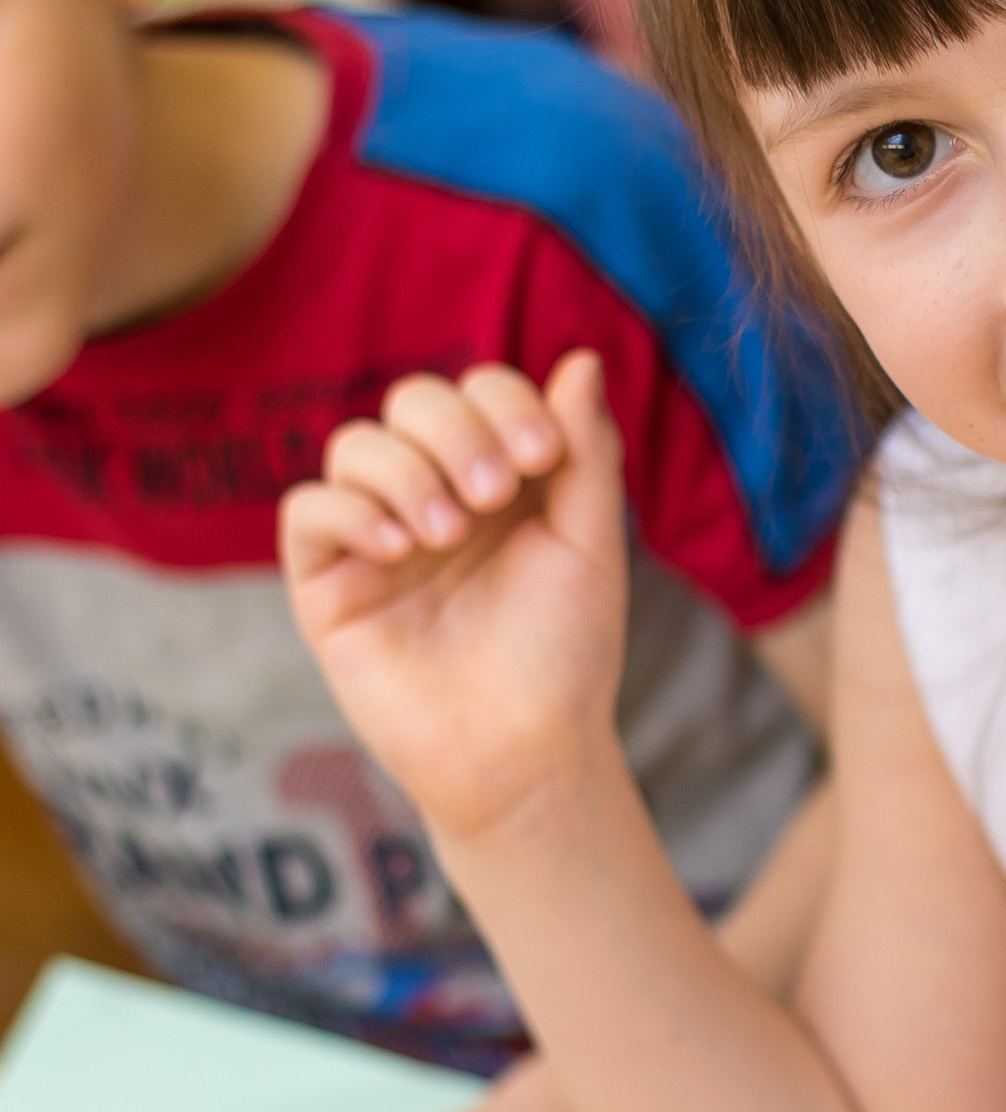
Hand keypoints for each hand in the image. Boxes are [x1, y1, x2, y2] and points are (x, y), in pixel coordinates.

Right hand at [280, 354, 628, 842]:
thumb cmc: (564, 655)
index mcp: (500, 478)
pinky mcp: (328, 584)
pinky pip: (309, 510)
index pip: (480, 391)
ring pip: (356, 445)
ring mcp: (375, 537)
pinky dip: (350, 511)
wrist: (524, 753)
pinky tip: (399, 550)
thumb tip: (581, 359)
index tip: (542, 458)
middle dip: (454, 430)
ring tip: (446, 534)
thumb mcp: (590, 545)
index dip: (504, 402)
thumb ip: (585, 453)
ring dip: (405, 471)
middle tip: (492, 493)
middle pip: (413, 401)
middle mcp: (434, 495)